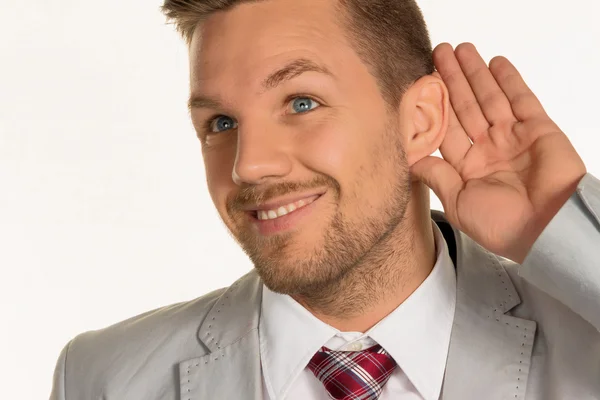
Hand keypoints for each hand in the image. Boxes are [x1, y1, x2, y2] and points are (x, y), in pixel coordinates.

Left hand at [410, 43, 586, 263]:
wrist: (544, 230)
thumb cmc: (498, 224)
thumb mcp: (456, 202)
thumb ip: (435, 175)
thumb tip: (408, 160)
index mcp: (468, 166)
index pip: (447, 129)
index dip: (435, 107)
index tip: (421, 85)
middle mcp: (489, 149)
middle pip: (466, 107)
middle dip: (452, 80)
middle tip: (438, 53)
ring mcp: (514, 137)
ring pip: (491, 98)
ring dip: (476, 73)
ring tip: (460, 49)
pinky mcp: (539, 130)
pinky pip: (522, 100)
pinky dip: (509, 81)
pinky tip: (494, 63)